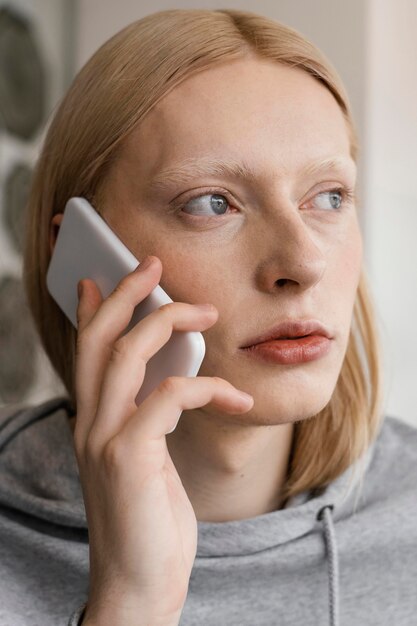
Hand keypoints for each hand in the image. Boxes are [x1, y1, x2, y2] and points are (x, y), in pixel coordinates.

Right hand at [73, 256, 253, 624]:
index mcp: (94, 419)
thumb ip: (150, 413)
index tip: (105, 277)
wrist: (142, 581)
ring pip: (127, 355)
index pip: (85, 349)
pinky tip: (237, 397)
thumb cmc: (151, 515)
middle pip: (99, 338)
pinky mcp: (128, 457)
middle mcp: (89, 422)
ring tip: (205, 311)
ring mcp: (104, 439)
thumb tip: (171, 373)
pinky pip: (169, 397)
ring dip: (167, 322)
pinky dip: (207, 387)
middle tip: (152, 264)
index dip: (94, 308)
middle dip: (127, 294)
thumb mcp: (147, 455)